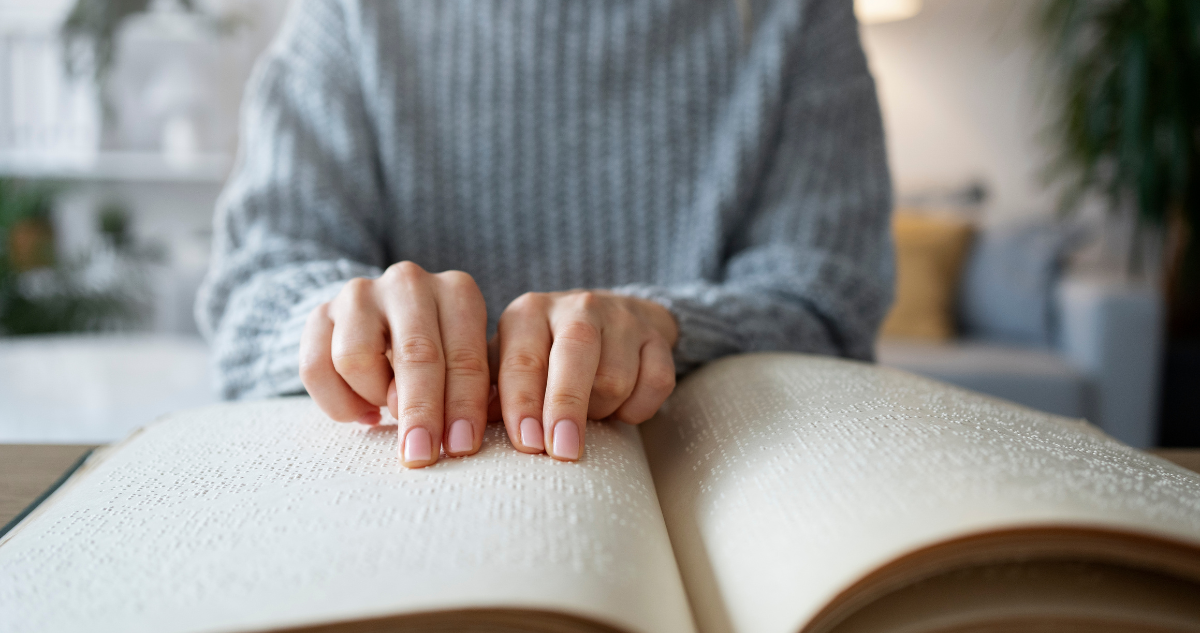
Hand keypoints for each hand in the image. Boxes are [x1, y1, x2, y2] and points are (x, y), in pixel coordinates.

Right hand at [299, 262, 489, 467]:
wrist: (384, 321)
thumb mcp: (466, 365)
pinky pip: (315, 368)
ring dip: (374, 397)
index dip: (464, 405)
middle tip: (421, 454)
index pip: (464, 355)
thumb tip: (458, 434)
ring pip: (356, 359)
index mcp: (457, 292)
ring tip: (387, 409)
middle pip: (414, 354)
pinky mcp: (319, 313)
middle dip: (420, 411)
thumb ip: (465, 390)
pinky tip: (362, 412)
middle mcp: (409, 284)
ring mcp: (360, 295)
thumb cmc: (441, 353)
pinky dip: (338, 402)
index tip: (461, 446)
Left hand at [492, 290, 677, 460]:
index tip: (527, 444)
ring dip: (602, 410)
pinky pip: (655, 383)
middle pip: (574, 356)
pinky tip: (624, 408)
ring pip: (614, 378)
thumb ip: (490, 394)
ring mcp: (621, 319)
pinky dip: (639, 407)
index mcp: (528, 314)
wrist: (615, 319)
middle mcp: (574, 307)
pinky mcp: (656, 336)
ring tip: (590, 413)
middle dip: (567, 407)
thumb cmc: (548, 356)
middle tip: (563, 452)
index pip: (522, 360)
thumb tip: (469, 431)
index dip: (523, 403)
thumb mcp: (512, 365)